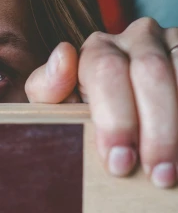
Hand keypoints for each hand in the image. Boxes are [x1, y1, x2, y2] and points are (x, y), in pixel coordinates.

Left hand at [25, 17, 177, 188]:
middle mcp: (138, 37)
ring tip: (174, 170)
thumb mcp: (59, 105)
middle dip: (155, 129)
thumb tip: (63, 56)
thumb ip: (48, 87)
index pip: (106, 72)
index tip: (119, 164)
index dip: (115, 121)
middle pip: (151, 72)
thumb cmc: (85, 113)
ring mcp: (172, 42)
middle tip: (156, 175)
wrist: (124, 114)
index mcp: (98, 49)